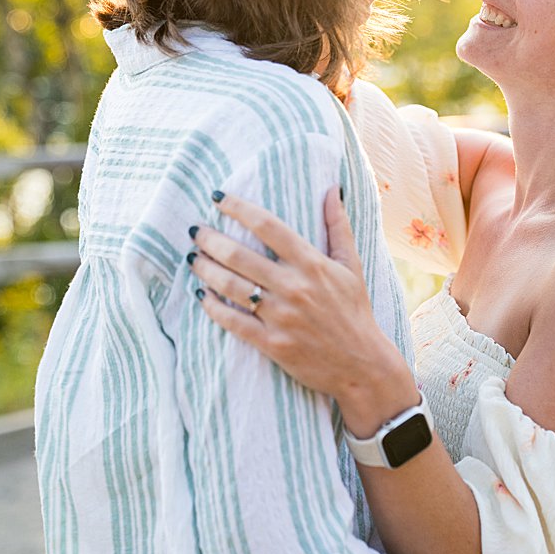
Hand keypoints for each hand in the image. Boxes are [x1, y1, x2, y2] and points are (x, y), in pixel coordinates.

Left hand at [189, 188, 418, 435]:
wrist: (362, 364)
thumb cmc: (355, 311)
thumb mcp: (352, 266)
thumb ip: (339, 227)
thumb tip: (330, 190)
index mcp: (313, 264)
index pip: (269, 227)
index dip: (239, 208)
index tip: (218, 198)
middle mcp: (294, 287)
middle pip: (240, 255)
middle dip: (210, 239)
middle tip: (195, 230)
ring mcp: (281, 316)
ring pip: (230, 286)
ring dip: (205, 269)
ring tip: (192, 258)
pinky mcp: (271, 343)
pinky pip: (232, 321)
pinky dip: (212, 307)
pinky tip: (202, 295)